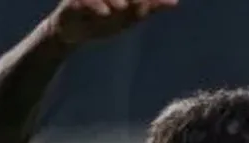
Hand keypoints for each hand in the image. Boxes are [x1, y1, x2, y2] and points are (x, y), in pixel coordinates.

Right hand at [48, 0, 178, 46]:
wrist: (73, 33)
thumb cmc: (102, 21)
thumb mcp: (129, 18)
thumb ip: (150, 8)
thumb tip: (174, 2)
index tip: (161, 3)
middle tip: (144, 4)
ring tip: (123, 7)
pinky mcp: (75, 1)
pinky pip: (86, 1)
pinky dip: (96, 6)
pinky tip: (105, 13)